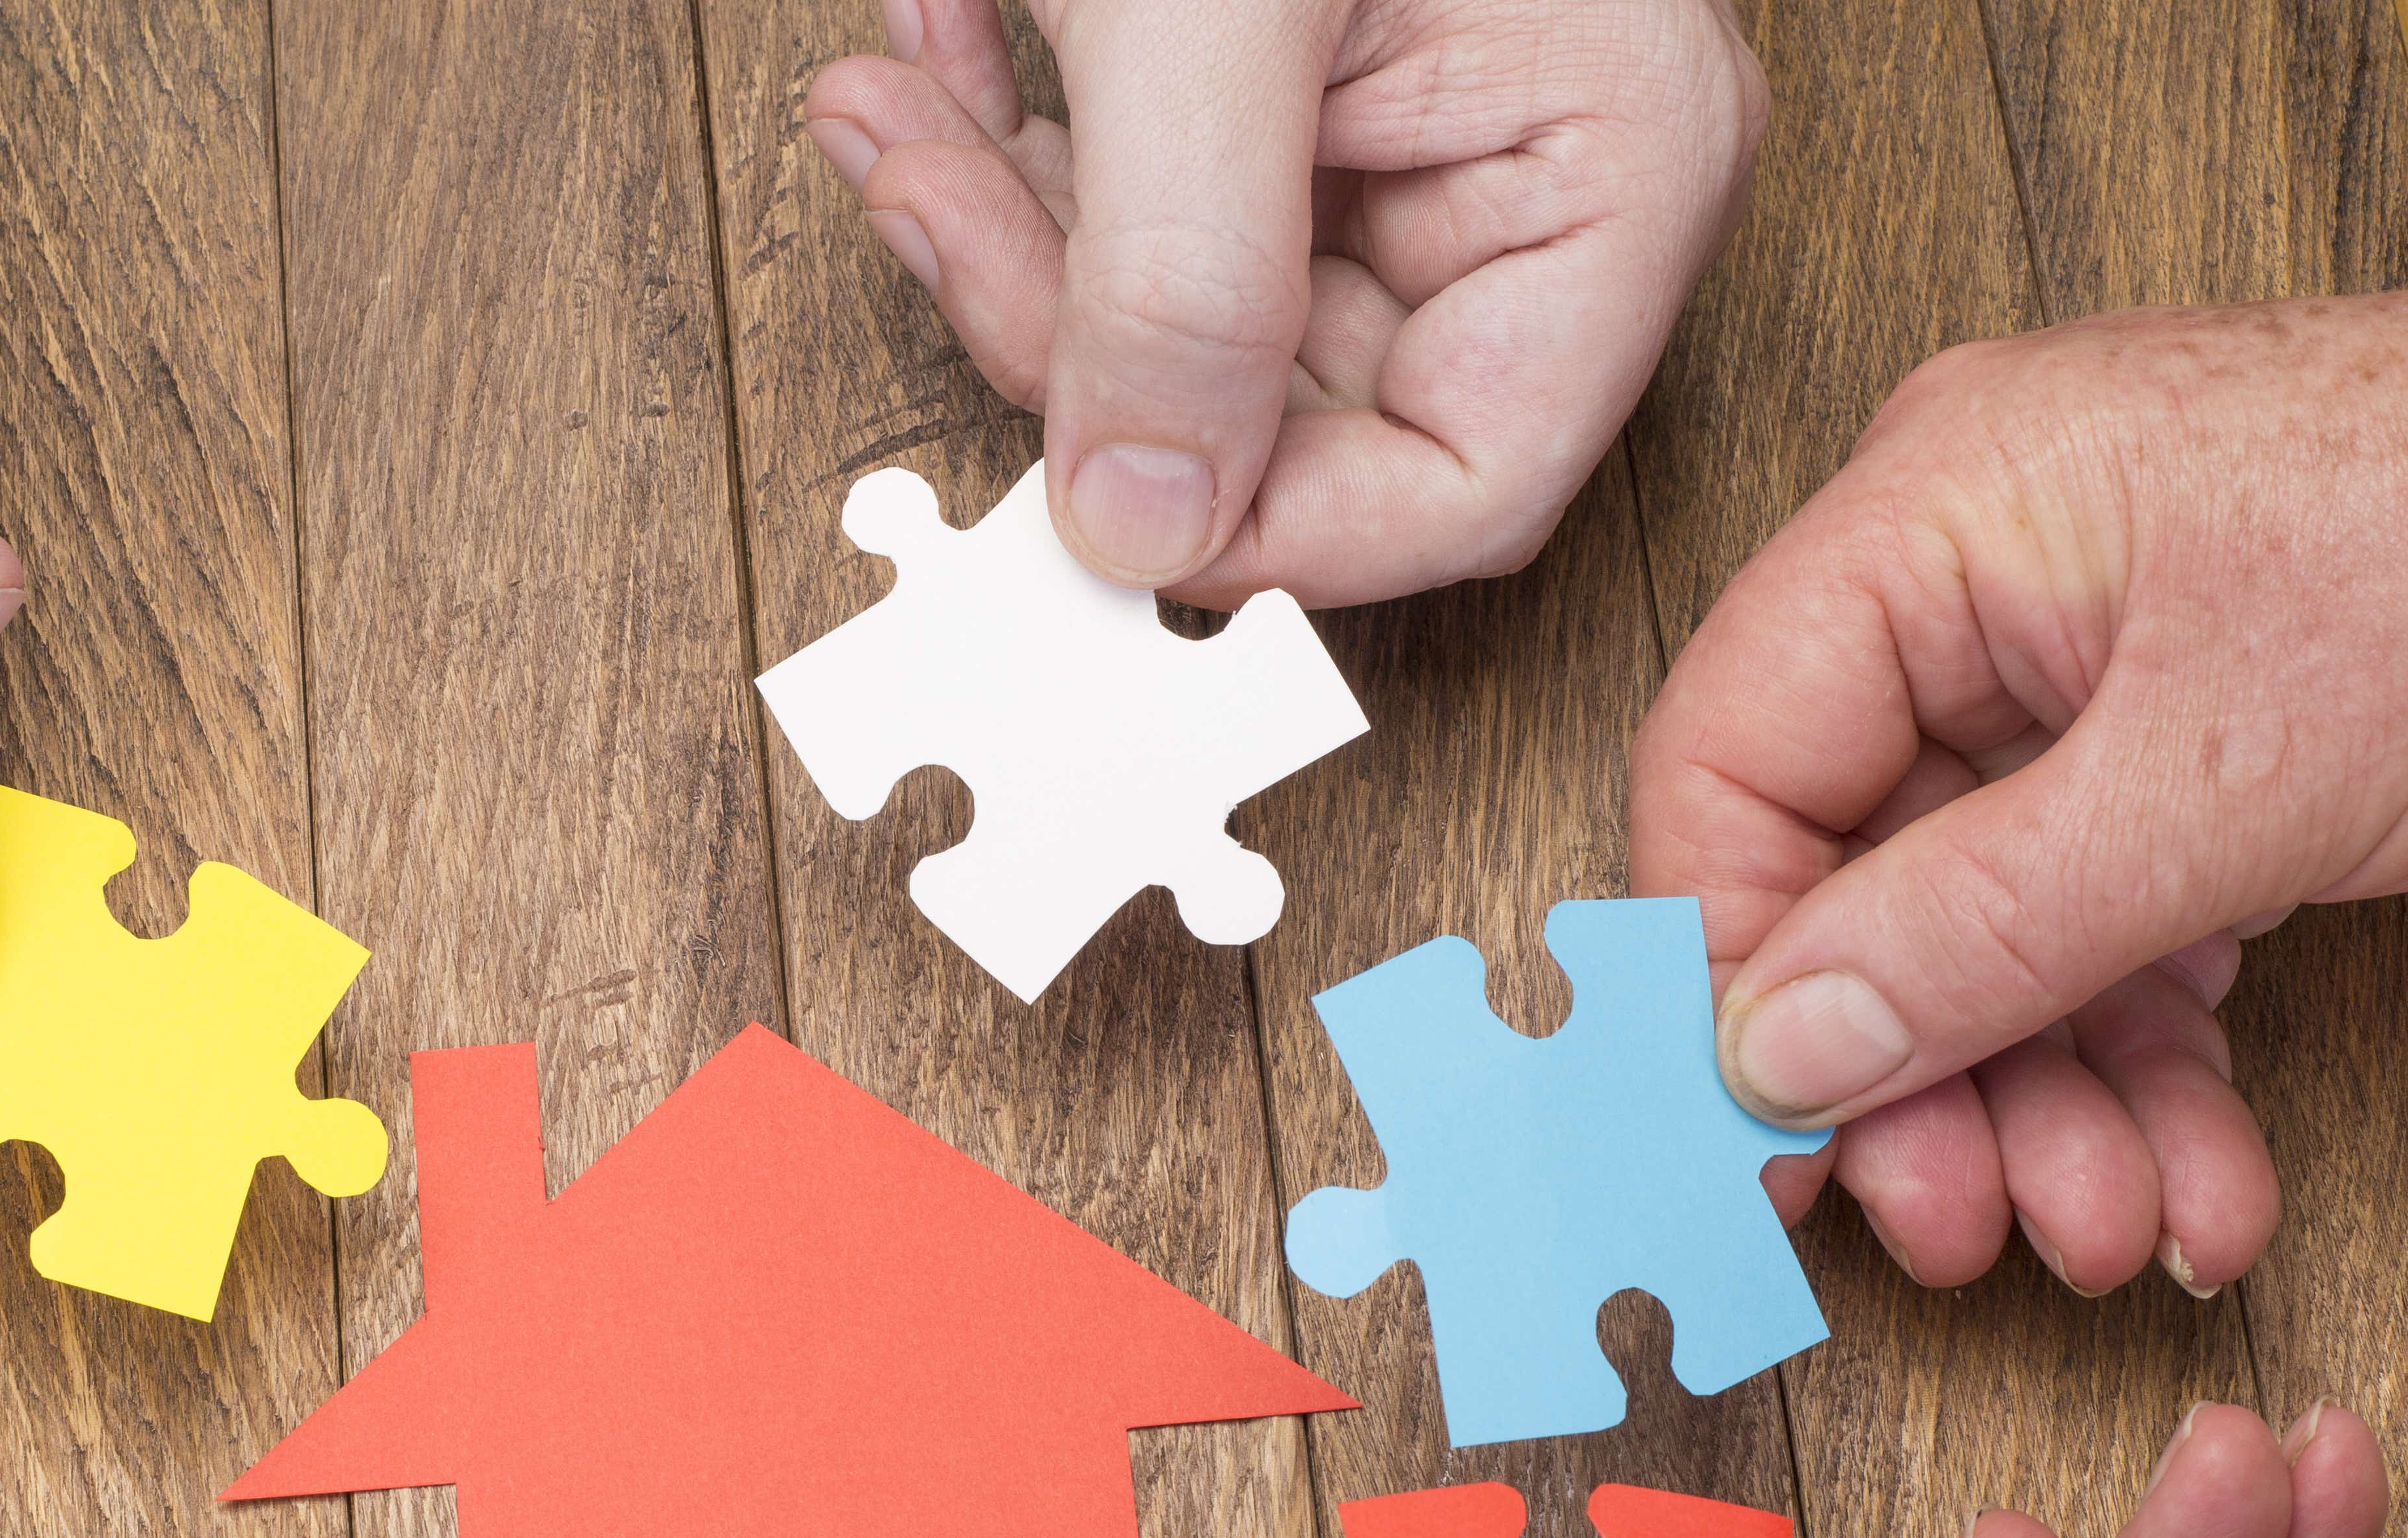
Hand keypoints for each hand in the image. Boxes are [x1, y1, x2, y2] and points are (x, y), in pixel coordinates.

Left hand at [802, 0, 1766, 603]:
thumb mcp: (1212, 6)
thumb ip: (1182, 278)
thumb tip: (1142, 524)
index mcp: (1610, 160)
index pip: (1463, 480)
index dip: (1263, 531)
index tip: (1078, 505)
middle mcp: (1523, 171)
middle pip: (1291, 411)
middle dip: (1067, 333)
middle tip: (920, 202)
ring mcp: (1401, 133)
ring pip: (1184, 326)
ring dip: (1000, 234)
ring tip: (881, 110)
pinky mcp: (1277, 97)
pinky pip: (1141, 217)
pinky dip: (1005, 153)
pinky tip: (916, 59)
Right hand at [1632, 296, 2407, 1295]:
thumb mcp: (2229, 776)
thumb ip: (1977, 926)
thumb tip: (1777, 1054)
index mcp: (1936, 512)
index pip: (1727, 770)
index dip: (1729, 978)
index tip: (1771, 1152)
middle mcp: (1982, 578)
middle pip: (1854, 874)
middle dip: (1928, 1080)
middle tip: (1968, 1227)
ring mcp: (2089, 657)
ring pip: (1984, 929)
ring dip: (2050, 1107)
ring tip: (2120, 1229)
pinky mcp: (2194, 735)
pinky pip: (2108, 924)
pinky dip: (2150, 1063)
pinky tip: (2201, 1178)